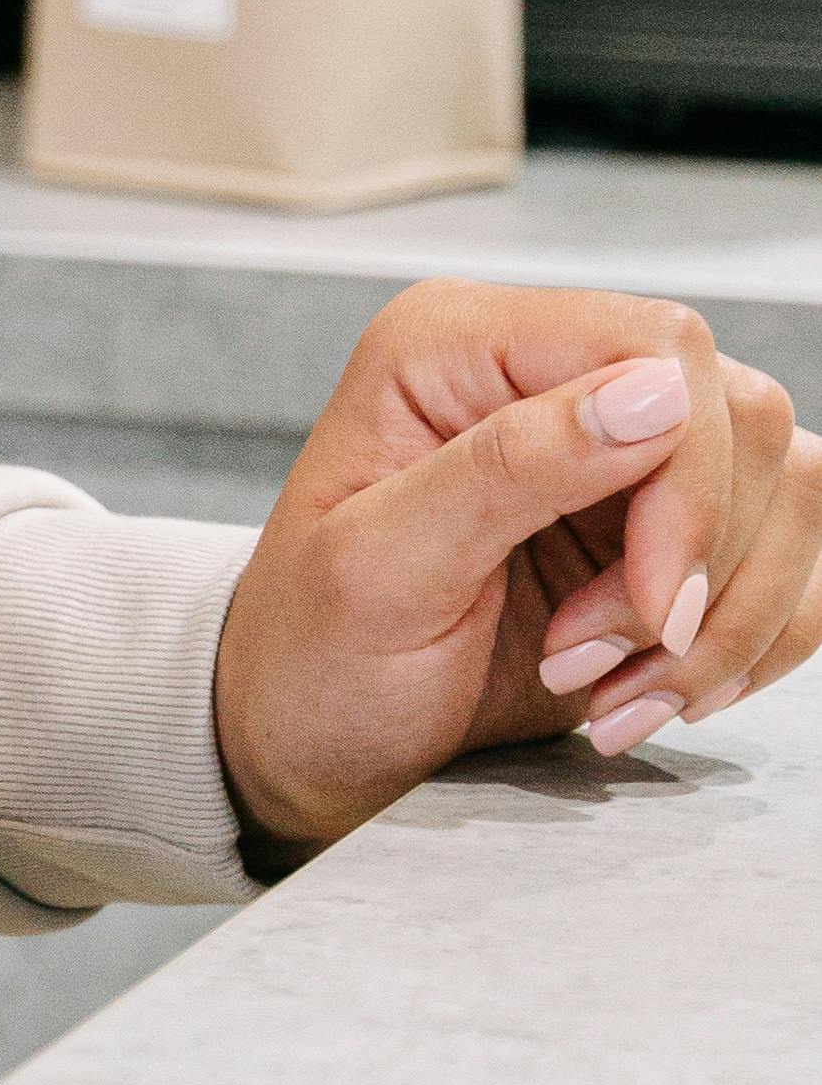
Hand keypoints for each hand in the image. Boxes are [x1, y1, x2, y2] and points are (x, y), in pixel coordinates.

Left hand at [213, 280, 821, 864]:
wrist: (311, 739)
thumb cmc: (313, 653)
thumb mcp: (378, 568)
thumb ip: (508, 468)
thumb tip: (654, 393)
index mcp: (459, 345)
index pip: (660, 347)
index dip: (688, 482)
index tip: (650, 608)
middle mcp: (549, 377)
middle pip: (743, 420)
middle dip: (699, 569)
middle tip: (593, 664)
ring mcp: (617, 452)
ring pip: (788, 491)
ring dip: (728, 621)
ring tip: (616, 695)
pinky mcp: (664, 529)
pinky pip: (790, 559)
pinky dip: (750, 643)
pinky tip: (656, 696)